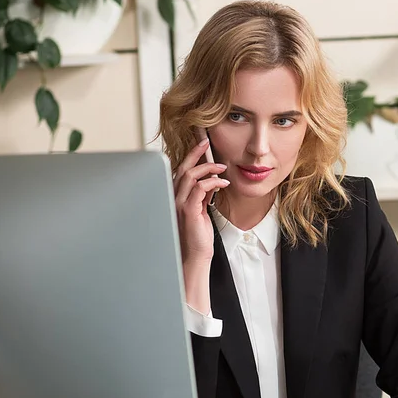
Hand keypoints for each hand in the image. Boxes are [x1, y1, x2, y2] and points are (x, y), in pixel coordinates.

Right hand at [173, 136, 228, 263]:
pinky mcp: (188, 211)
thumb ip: (202, 196)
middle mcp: (174, 198)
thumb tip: (211, 181)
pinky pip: (199, 189)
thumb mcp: (201, 211)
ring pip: (190, 176)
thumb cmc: (197, 235)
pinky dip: (212, 182)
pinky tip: (223, 183)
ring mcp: (179, 204)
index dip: (190, 156)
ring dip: (208, 168)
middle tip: (207, 143)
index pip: (181, 171)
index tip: (201, 145)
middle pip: (183, 168)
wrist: (194, 255)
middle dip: (195, 153)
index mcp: (176, 197)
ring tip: (222, 167)